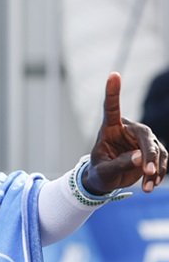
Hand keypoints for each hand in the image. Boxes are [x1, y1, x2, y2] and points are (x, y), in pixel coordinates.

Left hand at [83, 72, 167, 193]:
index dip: (113, 91)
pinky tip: (151, 185)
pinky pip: (162, 160)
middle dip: (149, 154)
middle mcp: (128, 130)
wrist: (106, 181)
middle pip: (145, 135)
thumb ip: (120, 164)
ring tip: (147, 187)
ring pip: (157, 149)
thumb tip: (142, 157)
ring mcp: (142, 140)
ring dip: (155, 168)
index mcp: (109, 128)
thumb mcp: (104, 171)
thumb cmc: (99, 172)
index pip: (111, 108)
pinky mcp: (152, 150)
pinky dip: (158, 173)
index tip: (113, 74)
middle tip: (147, 171)